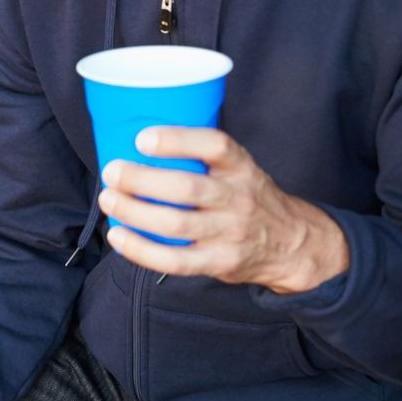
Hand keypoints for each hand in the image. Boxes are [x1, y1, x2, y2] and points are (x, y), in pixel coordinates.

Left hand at [98, 127, 349, 293]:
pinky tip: (119, 236)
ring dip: (135, 212)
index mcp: (241, 166)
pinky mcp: (220, 262)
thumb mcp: (239, 168)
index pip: (215, 145)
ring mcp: (230, 233)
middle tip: (112, 171)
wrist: (292, 243)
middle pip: (187, 188)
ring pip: (176, 224)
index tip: (142, 138)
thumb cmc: (249, 197)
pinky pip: (176, 261)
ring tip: (109, 200)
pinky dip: (142, 250)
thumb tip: (138, 138)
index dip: (177, 140)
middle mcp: (238, 198)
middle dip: (142, 180)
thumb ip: (203, 157)